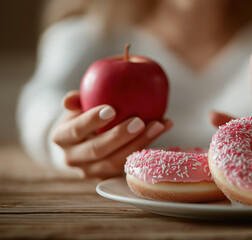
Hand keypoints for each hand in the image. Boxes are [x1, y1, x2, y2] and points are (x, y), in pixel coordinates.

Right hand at [51, 90, 172, 178]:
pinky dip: (148, 147)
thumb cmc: (82, 117)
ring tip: (159, 125)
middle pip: (98, 150)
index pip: (76, 130)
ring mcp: (91, 171)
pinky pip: (130, 165)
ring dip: (140, 143)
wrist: (81, 142)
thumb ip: (76, 101)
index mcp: (62, 138)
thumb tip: (70, 100)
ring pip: (116, 162)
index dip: (92, 121)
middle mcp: (73, 158)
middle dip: (120, 136)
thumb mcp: (76, 107)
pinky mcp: (109, 177)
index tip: (112, 109)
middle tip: (139, 121)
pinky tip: (164, 128)